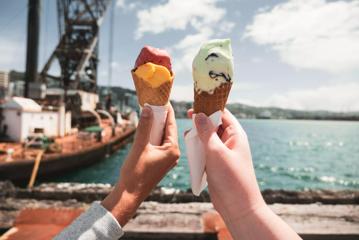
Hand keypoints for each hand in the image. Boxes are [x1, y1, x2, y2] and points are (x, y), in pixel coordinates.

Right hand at [102, 104, 179, 225]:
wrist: (130, 194)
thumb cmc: (135, 173)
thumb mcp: (139, 146)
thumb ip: (144, 127)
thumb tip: (148, 108)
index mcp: (172, 150)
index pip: (171, 125)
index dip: (167, 111)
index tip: (164, 99)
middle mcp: (173, 154)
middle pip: (169, 130)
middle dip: (162, 117)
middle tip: (156, 103)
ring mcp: (168, 159)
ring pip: (164, 137)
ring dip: (157, 126)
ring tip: (151, 113)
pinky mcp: (161, 163)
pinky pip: (160, 144)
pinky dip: (154, 136)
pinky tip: (148, 129)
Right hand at [190, 109, 299, 238]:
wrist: (238, 206)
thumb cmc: (231, 178)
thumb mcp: (216, 151)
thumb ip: (206, 132)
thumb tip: (199, 115)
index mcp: (236, 135)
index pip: (223, 114)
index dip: (209, 108)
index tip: (194, 106)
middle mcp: (231, 142)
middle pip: (214, 125)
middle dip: (201, 122)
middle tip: (187, 118)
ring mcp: (224, 153)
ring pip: (208, 138)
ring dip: (198, 136)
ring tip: (187, 135)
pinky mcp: (217, 164)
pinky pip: (206, 151)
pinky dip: (198, 149)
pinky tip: (190, 150)